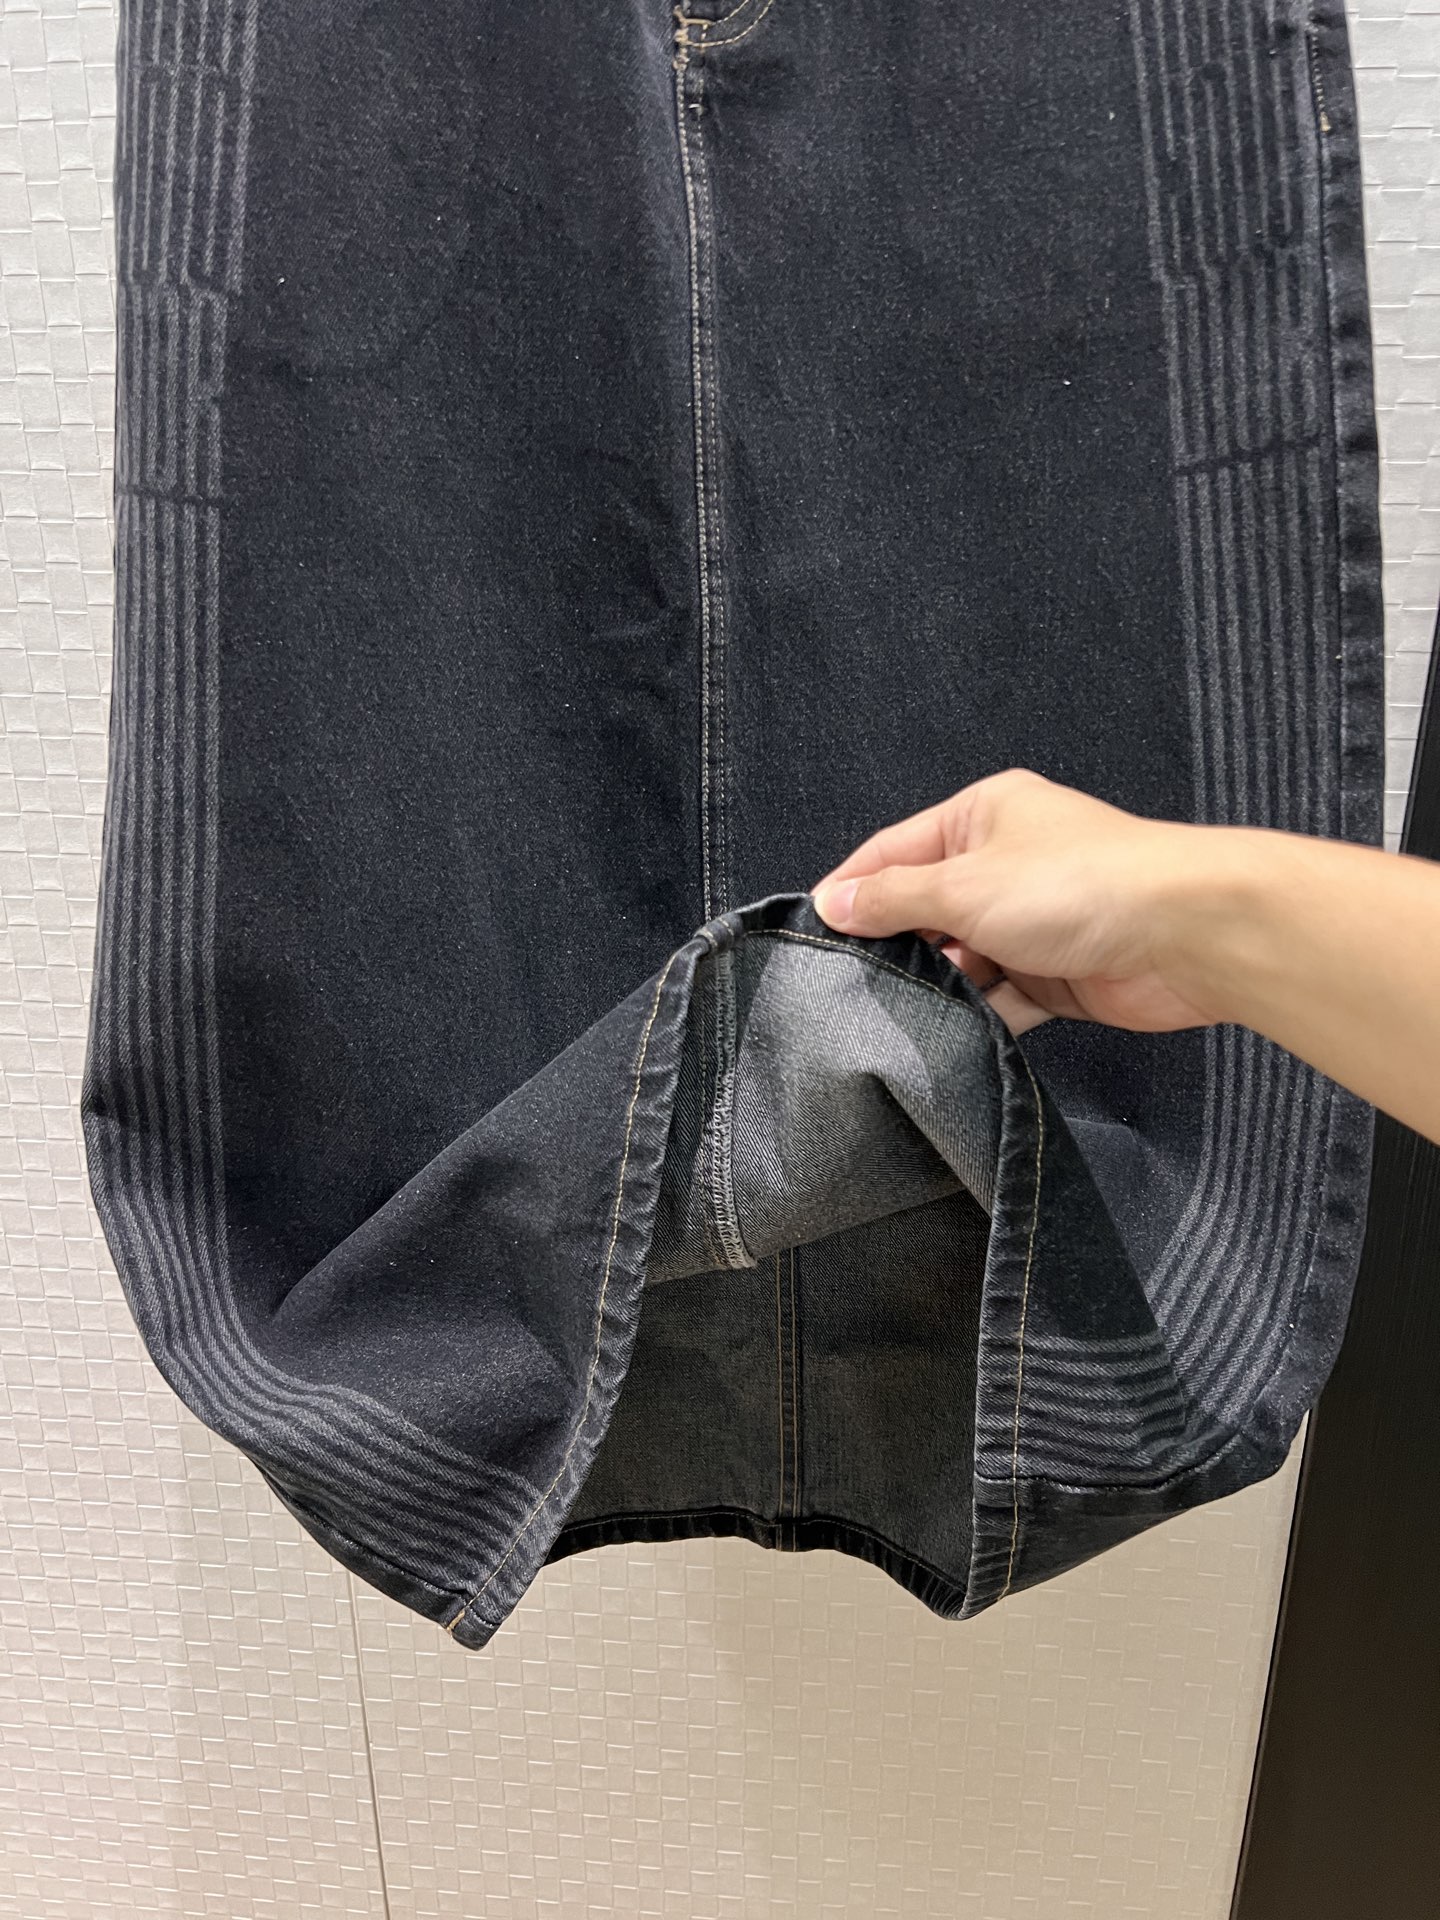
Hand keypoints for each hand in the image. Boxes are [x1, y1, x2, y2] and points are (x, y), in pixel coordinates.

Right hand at [810, 769, 1243, 1036]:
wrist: (1184, 933)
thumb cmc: (1080, 884)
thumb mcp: (964, 885)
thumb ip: (894, 899)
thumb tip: (834, 901)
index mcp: (983, 816)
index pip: (895, 850)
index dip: (853, 888)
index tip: (815, 930)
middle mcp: (1007, 862)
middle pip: (927, 909)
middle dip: (898, 945)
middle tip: (853, 982)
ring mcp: (1034, 920)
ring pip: (964, 959)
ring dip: (942, 985)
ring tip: (905, 1013)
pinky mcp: (1059, 974)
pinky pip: (1002, 998)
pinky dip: (981, 1014)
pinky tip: (955, 1033)